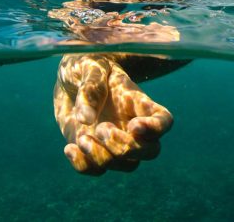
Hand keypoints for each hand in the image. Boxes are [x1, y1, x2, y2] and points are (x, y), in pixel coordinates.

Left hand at [53, 54, 172, 174]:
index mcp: (138, 102)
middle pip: (150, 151)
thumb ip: (90, 89)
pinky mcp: (94, 151)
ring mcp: (115, 141)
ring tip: (82, 138)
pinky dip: (83, 165)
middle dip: (125, 147)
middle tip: (101, 128)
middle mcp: (132, 126)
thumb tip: (86, 120)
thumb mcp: (89, 66)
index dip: (156, 129)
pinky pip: (97, 170)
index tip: (133, 125)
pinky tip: (69, 148)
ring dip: (103, 157)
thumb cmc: (87, 64)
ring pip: (127, 165)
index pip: (164, 120)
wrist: (69, 77)